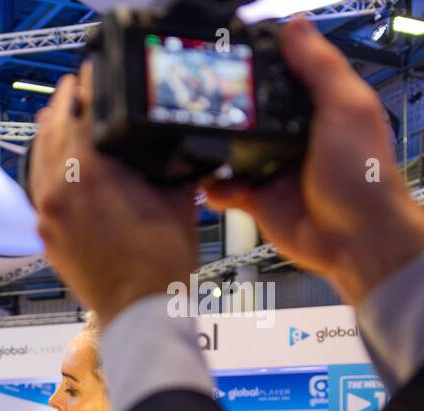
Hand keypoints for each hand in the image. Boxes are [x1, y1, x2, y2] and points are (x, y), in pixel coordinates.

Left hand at [29, 62, 199, 326]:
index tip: (92, 74)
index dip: (88, 88)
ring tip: (57, 116)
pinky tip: (55, 163)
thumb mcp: (175, 196)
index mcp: (90, 171)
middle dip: (63, 106)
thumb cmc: (160, 260)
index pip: (83, 112)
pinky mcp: (45, 234)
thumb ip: (163, 162)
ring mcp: (47, 213)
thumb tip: (161, 144)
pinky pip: (40, 190)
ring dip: (48, 134)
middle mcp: (59, 188)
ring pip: (39, 161)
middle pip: (52, 132)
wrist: (138, 308)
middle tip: (72, 88)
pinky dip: (45, 168)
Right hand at [204, 18, 423, 305]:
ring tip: (194, 142)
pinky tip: (210, 184)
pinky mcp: (258, 200)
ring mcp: (273, 168)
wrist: (355, 238)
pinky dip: (214, 188)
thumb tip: (294, 26)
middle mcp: (293, 136)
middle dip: (225, 110)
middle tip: (198, 102)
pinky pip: (225, 189)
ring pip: (231, 151)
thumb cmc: (362, 174)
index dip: (256, 68)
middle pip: (249, 114)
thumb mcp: (344, 107)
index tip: (227, 58)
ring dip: (213, 149)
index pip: (281, 78)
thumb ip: (319, 67)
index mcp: (318, 108)